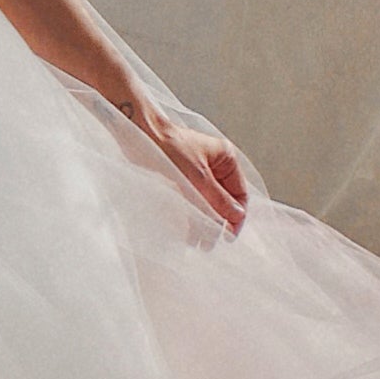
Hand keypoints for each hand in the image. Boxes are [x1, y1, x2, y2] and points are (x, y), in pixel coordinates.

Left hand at [135, 102, 249, 231]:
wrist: (139, 135)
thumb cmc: (169, 148)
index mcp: (226, 158)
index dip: (236, 216)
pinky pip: (193, 201)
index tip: (228, 235)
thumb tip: (237, 217)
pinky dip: (192, 215)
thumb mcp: (198, 177)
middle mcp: (215, 165)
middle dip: (217, 222)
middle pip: (224, 200)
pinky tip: (186, 229)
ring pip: (208, 203)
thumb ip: (219, 199)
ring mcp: (199, 172)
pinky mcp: (183, 178)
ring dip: (204, 221)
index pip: (240, 193)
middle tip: (208, 243)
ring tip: (196, 241)